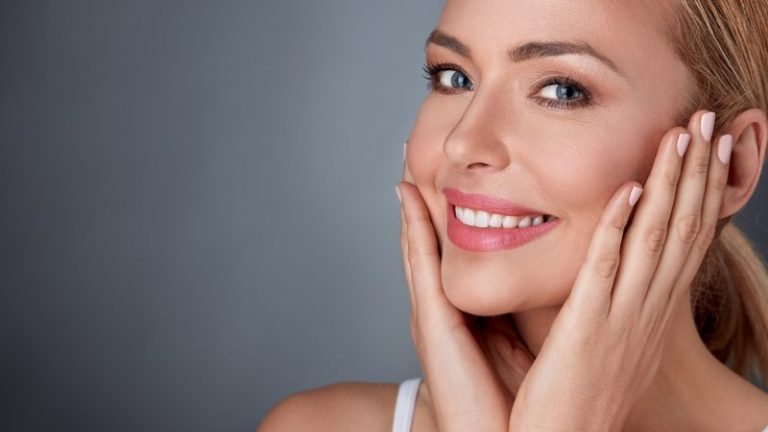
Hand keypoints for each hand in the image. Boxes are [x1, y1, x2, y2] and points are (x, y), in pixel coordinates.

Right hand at [397, 145, 533, 431]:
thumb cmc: (514, 400)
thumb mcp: (518, 344)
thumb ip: (519, 313)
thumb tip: (542, 286)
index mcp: (465, 312)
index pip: (452, 253)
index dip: (447, 214)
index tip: (450, 176)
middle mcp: (441, 307)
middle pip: (427, 241)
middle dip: (421, 199)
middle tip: (412, 153)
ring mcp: (429, 311)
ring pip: (416, 243)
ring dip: (410, 202)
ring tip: (405, 160)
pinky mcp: (429, 320)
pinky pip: (419, 262)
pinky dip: (412, 226)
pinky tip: (409, 193)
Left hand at [508, 110, 731, 430]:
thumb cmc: (578, 398)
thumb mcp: (609, 346)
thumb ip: (609, 306)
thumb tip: (606, 275)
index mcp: (652, 313)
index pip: (687, 242)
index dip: (702, 193)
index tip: (711, 150)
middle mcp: (648, 310)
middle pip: (683, 230)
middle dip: (698, 173)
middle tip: (709, 122)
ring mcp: (622, 317)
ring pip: (655, 240)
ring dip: (670, 184)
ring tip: (681, 136)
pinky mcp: (588, 328)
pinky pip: (607, 269)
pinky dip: (619, 227)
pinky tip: (627, 189)